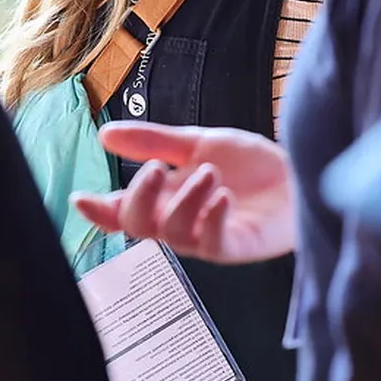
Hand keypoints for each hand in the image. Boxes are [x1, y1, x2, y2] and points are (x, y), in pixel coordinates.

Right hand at [71, 122, 295, 263]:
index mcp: (167, 195)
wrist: (300, 174)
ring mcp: (207, 236)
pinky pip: (211, 244)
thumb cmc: (251, 164)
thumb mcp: (198, 142)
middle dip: (138, 197)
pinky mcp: (236, 247)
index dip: (100, 209)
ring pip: (173, 234)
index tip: (80, 198)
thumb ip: (153, 140)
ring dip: (185, 199)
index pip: (124, 209)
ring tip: (210, 173)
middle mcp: (181, 219)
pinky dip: (210, 218)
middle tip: (155, 167)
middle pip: (139, 227)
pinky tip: (222, 196)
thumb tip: (105, 133)